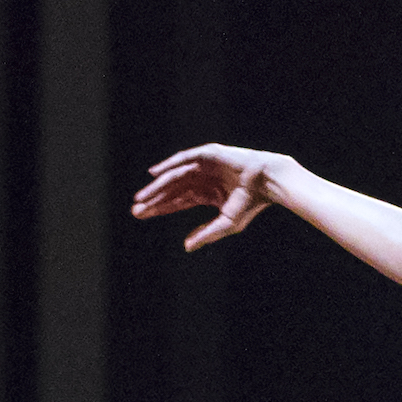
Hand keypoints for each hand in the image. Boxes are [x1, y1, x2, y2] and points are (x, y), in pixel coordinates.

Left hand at [131, 143, 280, 249]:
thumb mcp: (226, 224)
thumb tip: (186, 247)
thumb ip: (206, 234)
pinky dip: (169, 164)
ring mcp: (205, 165)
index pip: (178, 200)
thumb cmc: (250, 204)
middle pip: (172, 189)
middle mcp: (203, 179)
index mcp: (208, 194)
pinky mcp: (208, 154)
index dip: (160, 207)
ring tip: (141, 197)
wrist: (266, 183)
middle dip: (154, 199)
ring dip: (158, 187)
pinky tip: (154, 173)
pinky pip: (184, 159)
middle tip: (135, 210)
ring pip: (175, 176)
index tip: (142, 214)